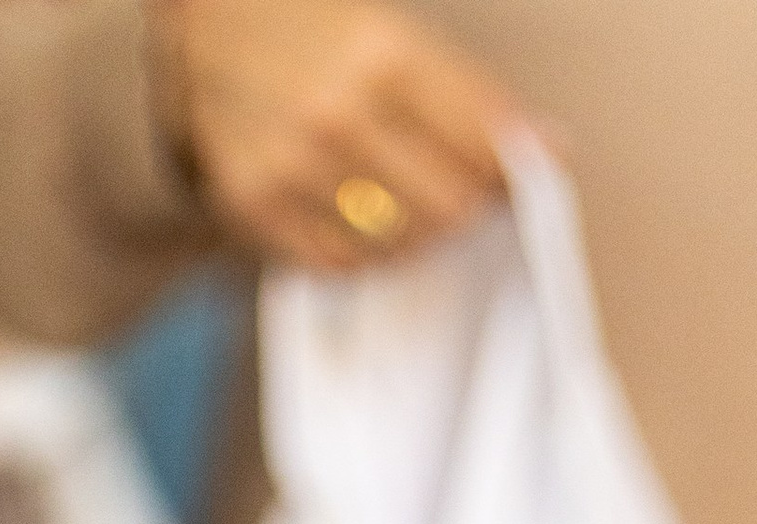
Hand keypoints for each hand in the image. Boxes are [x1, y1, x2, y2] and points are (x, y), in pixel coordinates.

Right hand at [156, 0, 513, 271]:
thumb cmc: (315, 26)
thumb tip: (551, 149)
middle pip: (448, 209)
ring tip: (407, 201)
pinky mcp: (254, 205)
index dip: (513, 172)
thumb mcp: (395, 32)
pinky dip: (365, 254)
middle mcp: (338, 114)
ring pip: (397, 246)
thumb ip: (469, 96)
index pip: (485, 147)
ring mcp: (291, 166)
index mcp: (386, 55)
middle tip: (459, 192)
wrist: (205, 28)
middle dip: (466, 208)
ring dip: (418, 234)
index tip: (519, 177)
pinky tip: (365, 222)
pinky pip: (338, 264)